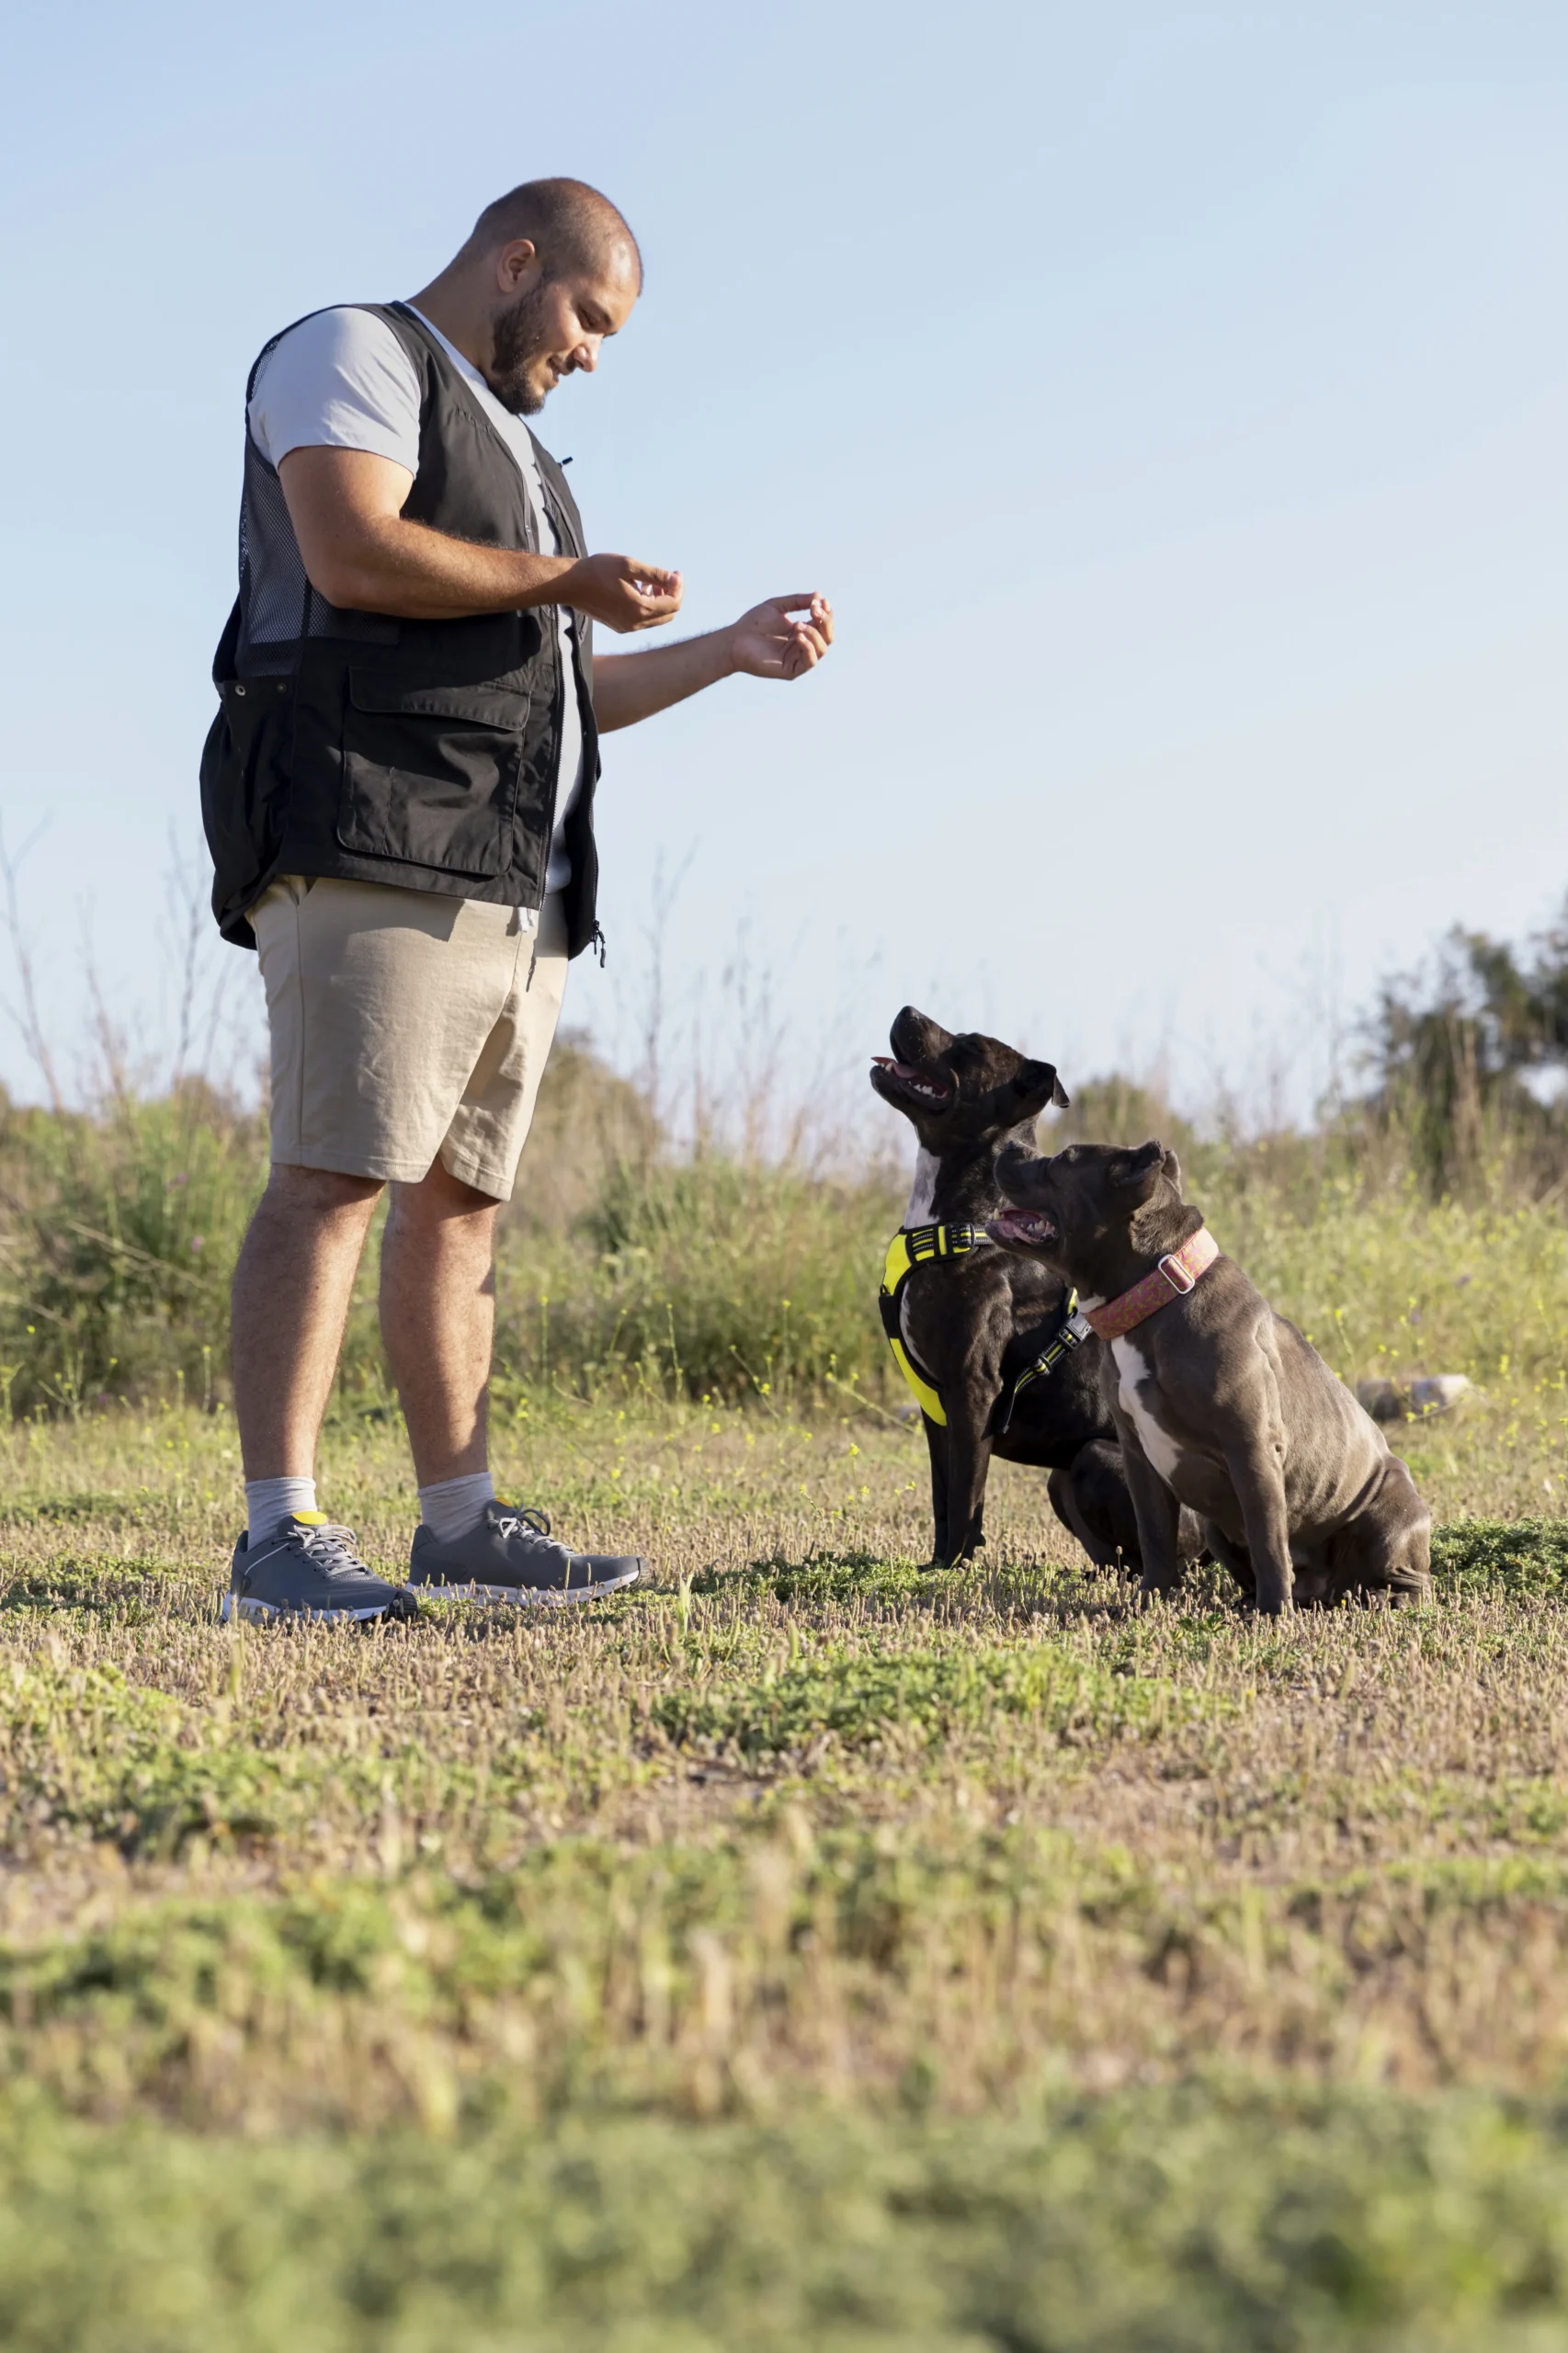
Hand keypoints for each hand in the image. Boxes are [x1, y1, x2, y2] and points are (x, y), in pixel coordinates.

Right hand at [563, 553, 683, 632]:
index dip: (678, 587)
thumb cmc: (598, 571)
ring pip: (656, 618)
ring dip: (660, 601)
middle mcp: (635, 623)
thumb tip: (675, 579)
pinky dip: (648, 607)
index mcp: (640, 609)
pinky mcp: (619, 626)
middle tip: (668, 577)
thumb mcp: (629, 566)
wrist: (571, 584)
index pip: (673, 604)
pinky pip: (643, 620)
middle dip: (672, 595)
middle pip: (668, 614)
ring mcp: (627, 627)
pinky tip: (639, 590)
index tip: (675, 572)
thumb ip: (655, 575)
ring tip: (651, 583)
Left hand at [727, 592, 833, 680]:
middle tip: (814, 609)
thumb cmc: (753, 623)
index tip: (822, 600)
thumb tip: (819, 595)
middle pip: (827, 637)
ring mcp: (798, 659)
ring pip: (822, 649)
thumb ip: (798, 601)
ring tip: (798, 624)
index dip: (827, 613)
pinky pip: (810, 661)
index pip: (823, 625)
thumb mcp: (778, 606)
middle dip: (825, 622)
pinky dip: (808, 647)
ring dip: (815, 633)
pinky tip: (798, 636)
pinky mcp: (792, 671)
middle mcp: (803, 647)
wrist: (735, 640)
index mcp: (802, 632)